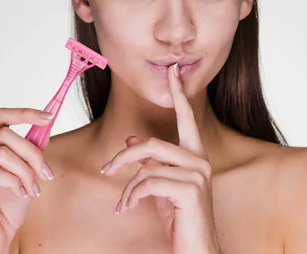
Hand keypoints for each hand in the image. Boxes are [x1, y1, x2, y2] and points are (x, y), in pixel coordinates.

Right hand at [0, 108, 54, 252]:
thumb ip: (32, 149)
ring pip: (1, 153)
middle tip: (46, 173)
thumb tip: (45, 125)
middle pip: (4, 135)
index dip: (25, 114)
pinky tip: (20, 193)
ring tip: (34, 188)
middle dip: (32, 153)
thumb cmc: (9, 206)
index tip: (49, 117)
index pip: (0, 117)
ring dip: (25, 172)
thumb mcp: (28, 172)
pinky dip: (13, 181)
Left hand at [101, 63, 221, 253]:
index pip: (186, 118)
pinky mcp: (191, 190)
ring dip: (127, 184)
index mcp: (196, 155)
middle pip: (152, 143)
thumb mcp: (161, 187)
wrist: (197, 250)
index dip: (179, 93)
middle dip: (123, 156)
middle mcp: (200, 160)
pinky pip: (148, 183)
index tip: (174, 71)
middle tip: (106, 170)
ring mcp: (198, 174)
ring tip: (123, 203)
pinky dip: (132, 196)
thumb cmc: (181, 220)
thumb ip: (151, 162)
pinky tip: (128, 208)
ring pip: (147, 164)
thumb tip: (132, 137)